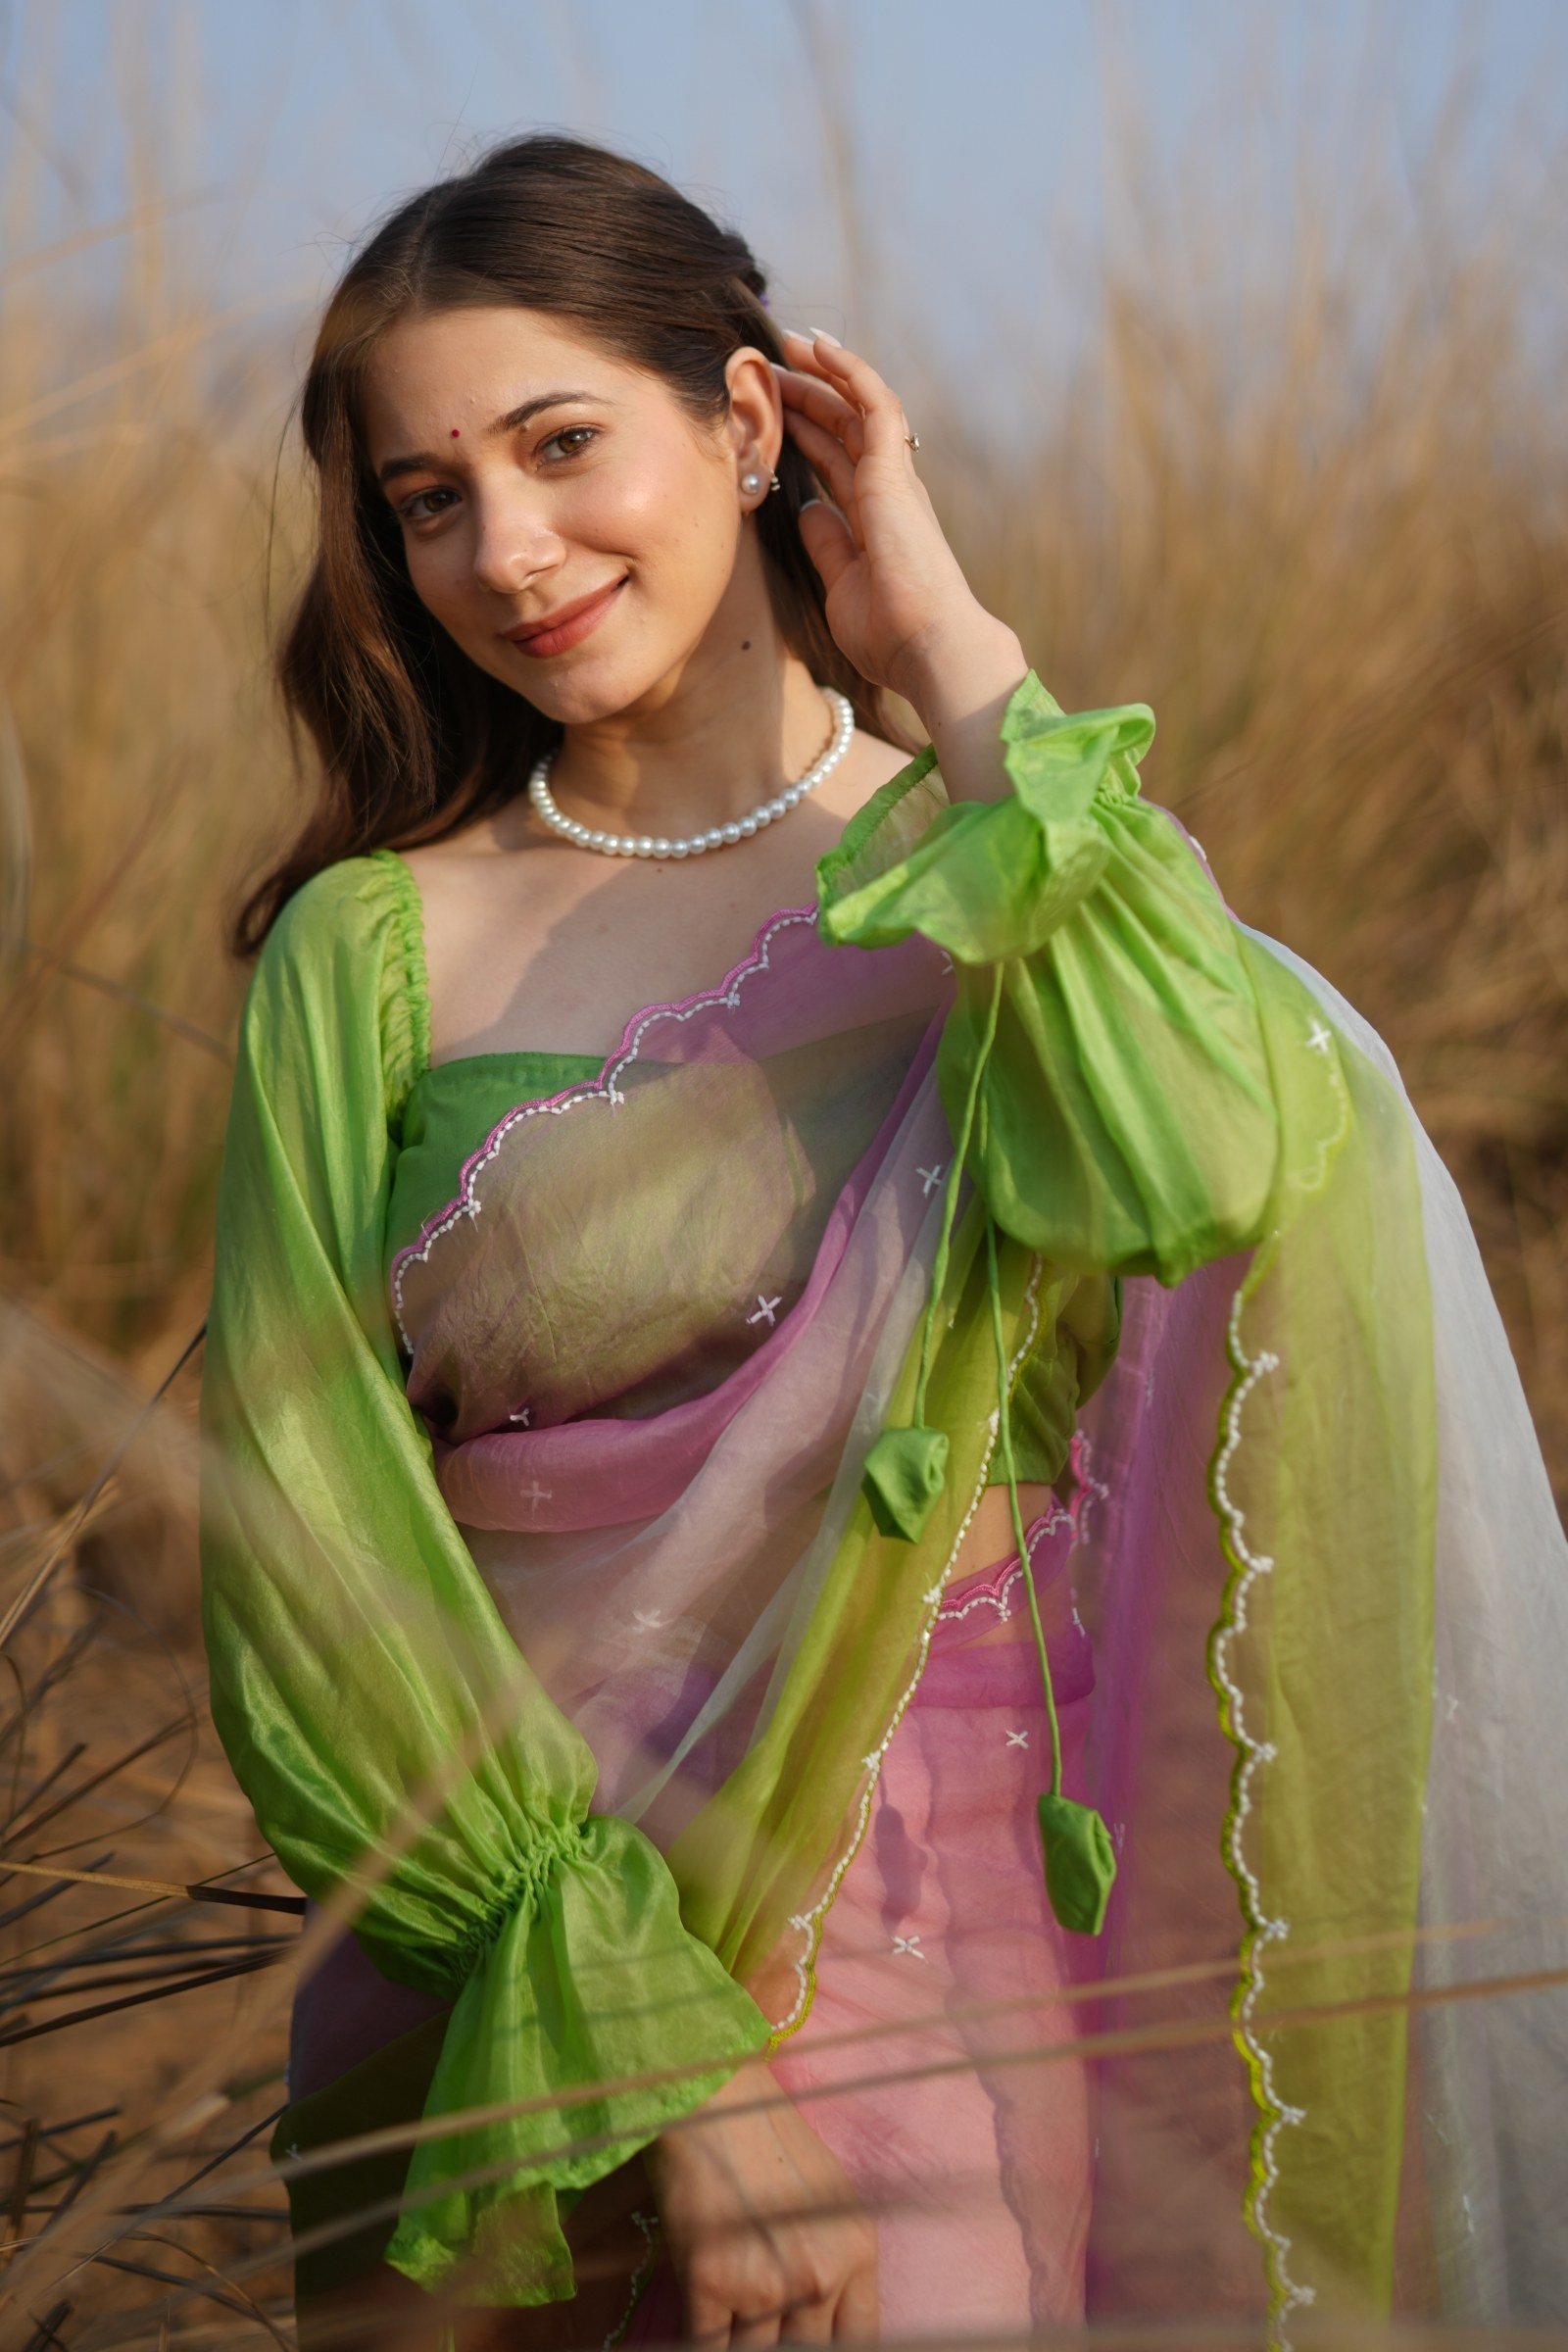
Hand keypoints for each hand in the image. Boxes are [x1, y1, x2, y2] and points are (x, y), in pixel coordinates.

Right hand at [648, 2059, 878, 2345]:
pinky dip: (701, 2341)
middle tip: (762, 2307)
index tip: (802, 2341)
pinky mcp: (711, 2282)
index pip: (860, 2340)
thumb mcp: (827, 2196)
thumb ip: (835, 2259)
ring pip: (752, 2351)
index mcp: (857, 2251)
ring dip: (738, 2337)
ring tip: (732, 2299)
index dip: (829, 2350)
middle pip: (802, 2351)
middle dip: (778, 2342)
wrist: (711, 2096)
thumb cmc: (766, 2134)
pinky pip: (706, 2344)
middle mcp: (819, 2276)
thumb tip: (822, 2314)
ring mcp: (766, 2284)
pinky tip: (701, 2314)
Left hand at [774, 329, 1027, 800]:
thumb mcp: (841, 587)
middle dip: (810, 397)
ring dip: (824, 373)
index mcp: (877, 522)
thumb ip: (827, 546)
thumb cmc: (892, 636)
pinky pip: (873, 403)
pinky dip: (848, 371)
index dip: (809, 435)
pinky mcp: (894, 471)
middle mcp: (890, 493)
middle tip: (774, 369)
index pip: (838, 464)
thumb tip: (807, 509)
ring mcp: (894, 479)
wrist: (931, 648)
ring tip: (792, 345)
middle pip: (844, 430)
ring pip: (858, 408)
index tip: (777, 415)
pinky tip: (820, 347)